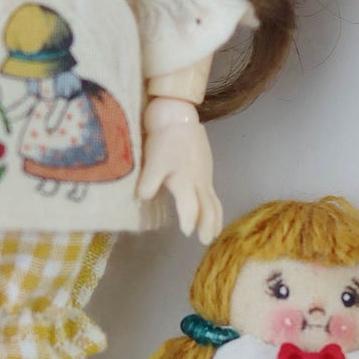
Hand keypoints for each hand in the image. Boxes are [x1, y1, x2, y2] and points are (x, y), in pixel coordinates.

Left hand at [137, 121, 222, 242]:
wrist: (179, 117)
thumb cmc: (165, 140)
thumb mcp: (153, 161)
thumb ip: (149, 181)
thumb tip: (143, 199)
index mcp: (186, 182)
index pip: (191, 207)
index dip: (189, 220)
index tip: (186, 232)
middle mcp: (199, 182)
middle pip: (208, 208)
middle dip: (208, 225)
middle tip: (206, 240)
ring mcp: (205, 176)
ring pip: (214, 202)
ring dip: (215, 217)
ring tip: (215, 231)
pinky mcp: (206, 170)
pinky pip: (213, 193)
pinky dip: (214, 206)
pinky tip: (210, 209)